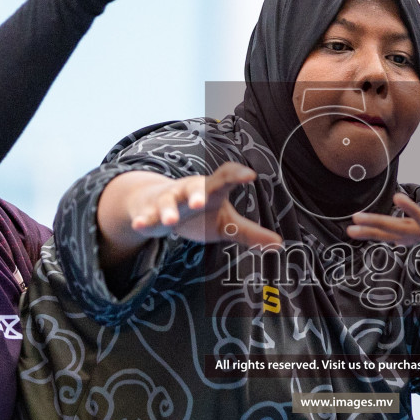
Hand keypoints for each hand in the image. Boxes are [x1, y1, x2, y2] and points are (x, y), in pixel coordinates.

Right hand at [123, 162, 281, 248]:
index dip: (237, 174)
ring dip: (168, 210)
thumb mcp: (225, 223)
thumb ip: (249, 233)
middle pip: (194, 188)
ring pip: (168, 202)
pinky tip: (140, 225)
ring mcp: (168, 200)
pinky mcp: (150, 212)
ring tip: (170, 221)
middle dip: (197, 194)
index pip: (225, 177)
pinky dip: (143, 220)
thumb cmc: (200, 212)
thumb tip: (279, 245)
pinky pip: (146, 215)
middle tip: (202, 202)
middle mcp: (190, 190)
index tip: (251, 175)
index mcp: (211, 189)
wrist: (159, 204)